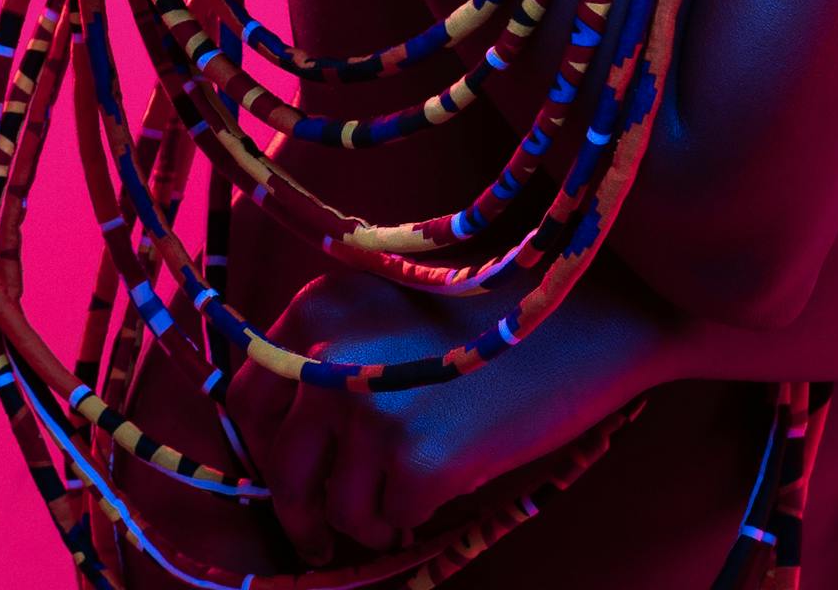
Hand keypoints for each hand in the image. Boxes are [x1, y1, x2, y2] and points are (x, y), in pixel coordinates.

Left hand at [225, 261, 684, 564]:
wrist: (591, 317)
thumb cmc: (497, 312)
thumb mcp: (393, 305)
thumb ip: (334, 350)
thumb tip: (289, 432)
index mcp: (317, 308)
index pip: (247, 396)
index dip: (264, 442)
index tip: (286, 468)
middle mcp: (326, 356)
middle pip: (278, 465)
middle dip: (300, 508)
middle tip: (321, 532)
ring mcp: (367, 411)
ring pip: (331, 508)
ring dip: (360, 521)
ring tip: (394, 513)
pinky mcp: (414, 462)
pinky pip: (388, 521)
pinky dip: (408, 520)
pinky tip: (437, 497)